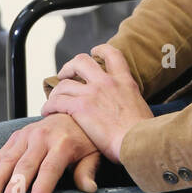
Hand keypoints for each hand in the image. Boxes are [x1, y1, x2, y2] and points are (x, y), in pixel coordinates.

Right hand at [0, 113, 99, 192]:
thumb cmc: (84, 140)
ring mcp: (26, 135)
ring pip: (7, 159)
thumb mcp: (92, 154)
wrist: (73, 113)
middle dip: (14, 188)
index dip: (41, 188)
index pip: (50, 168)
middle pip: (25, 165)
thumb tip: (89, 189)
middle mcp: (42, 136)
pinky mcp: (15, 136)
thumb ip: (87, 171)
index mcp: (63, 142)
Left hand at [41, 44, 153, 162]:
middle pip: (82, 61)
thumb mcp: (142, 108)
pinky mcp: (80, 107)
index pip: (112, 54)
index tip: (93, 52)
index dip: (101, 50)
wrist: (140, 142)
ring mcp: (92, 93)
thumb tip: (129, 110)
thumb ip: (131, 102)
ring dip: (56, 90)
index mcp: (124, 81)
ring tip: (53, 98)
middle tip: (65, 74)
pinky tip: (47, 112)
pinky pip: (57, 101)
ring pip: (65, 83)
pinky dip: (49, 105)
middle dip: (70, 66)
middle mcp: (107, 82)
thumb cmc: (144, 135)